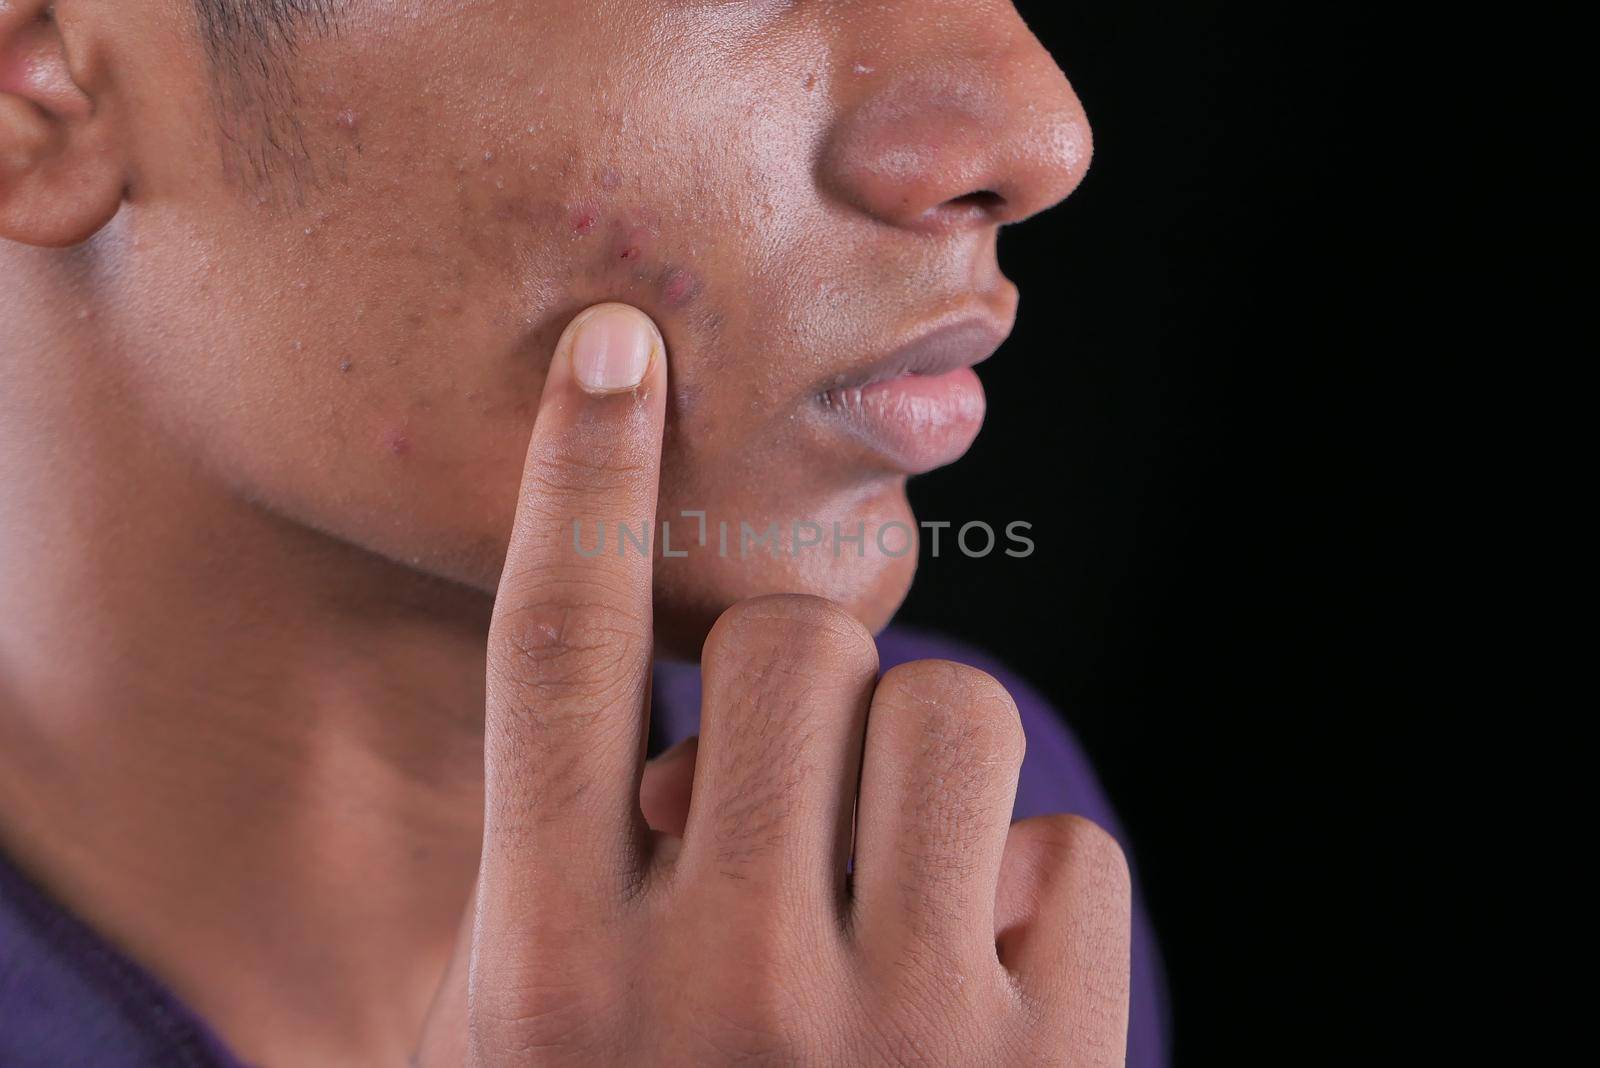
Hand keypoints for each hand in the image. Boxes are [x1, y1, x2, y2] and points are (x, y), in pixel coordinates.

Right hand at [415, 303, 1131, 1065]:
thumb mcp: (528, 1050)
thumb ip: (563, 883)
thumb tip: (675, 739)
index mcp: (548, 980)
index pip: (550, 663)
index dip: (577, 483)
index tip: (614, 347)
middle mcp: (713, 995)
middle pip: (787, 646)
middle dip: (793, 690)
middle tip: (781, 798)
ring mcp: (897, 1039)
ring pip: (946, 710)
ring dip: (915, 770)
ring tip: (880, 884)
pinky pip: (1073, 841)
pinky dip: (1030, 894)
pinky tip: (981, 996)